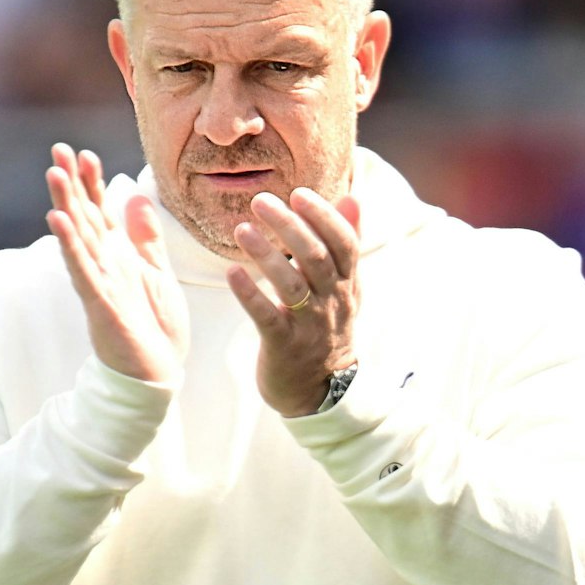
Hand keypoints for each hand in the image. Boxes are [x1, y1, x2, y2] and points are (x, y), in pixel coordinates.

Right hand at [45, 143, 188, 384]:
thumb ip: (147, 239)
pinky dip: (70, 245)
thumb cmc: (156, 328)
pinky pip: (82, 269)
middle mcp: (104, 264)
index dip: (93, 182)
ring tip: (53, 174)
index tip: (84, 153)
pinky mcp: (99, 303)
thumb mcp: (158, 273)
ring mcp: (98, 282)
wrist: (157, 375)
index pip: (101, 210)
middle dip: (72, 183)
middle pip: (83, 216)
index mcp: (119, 256)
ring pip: (77, 237)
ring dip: (65, 204)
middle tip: (57, 150)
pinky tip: (57, 222)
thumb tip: (135, 197)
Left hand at [225, 187, 361, 416]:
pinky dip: (249, 294)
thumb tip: (352, 197)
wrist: (320, 390)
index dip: (323, 216)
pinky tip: (232, 272)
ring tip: (242, 229)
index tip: (298, 194)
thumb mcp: (345, 286)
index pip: (344, 243)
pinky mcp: (283, 345)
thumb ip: (347, 242)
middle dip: (289, 226)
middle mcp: (332, 302)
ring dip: (266, 254)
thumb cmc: (327, 326)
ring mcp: (309, 325)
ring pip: (291, 285)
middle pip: (316, 258)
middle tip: (260, 201)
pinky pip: (266, 317)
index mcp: (347, 283)